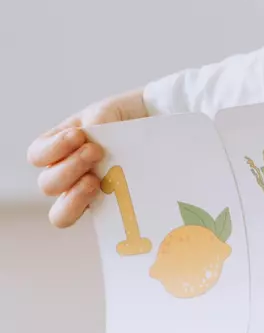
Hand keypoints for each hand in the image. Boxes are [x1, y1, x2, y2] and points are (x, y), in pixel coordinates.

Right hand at [25, 89, 148, 228]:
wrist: (157, 125)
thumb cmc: (126, 118)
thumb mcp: (110, 111)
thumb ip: (98, 119)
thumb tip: (93, 131)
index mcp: (59, 148)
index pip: (37, 155)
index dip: (52, 149)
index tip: (78, 135)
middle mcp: (66, 174)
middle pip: (47, 184)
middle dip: (69, 168)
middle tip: (96, 152)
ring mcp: (84, 194)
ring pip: (60, 211)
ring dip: (75, 194)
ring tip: (96, 180)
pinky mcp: (106, 208)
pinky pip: (91, 220)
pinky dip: (95, 211)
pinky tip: (111, 196)